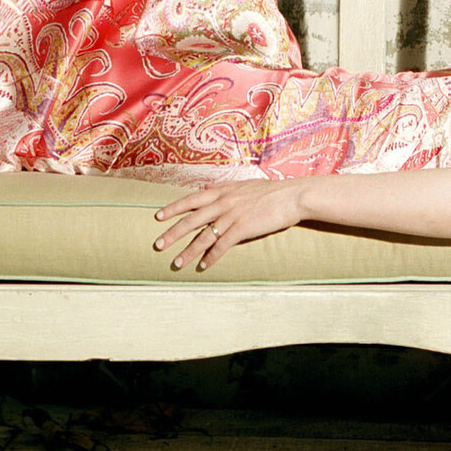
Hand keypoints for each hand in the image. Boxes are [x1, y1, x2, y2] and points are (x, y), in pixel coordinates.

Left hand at [153, 177, 308, 271]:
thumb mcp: (244, 185)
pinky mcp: (243, 228)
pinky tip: (204, 266)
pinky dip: (212, 256)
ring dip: (189, 251)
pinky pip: (223, 245)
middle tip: (158, 245)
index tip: (158, 217)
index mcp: (222, 191)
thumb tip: (207, 189)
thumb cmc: (271, 191)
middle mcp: (224, 202)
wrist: (293, 196)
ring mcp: (232, 215)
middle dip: (172, 233)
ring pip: (204, 235)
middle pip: (191, 220)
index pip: (191, 199)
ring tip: (177, 263)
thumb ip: (224, 188)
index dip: (173, 208)